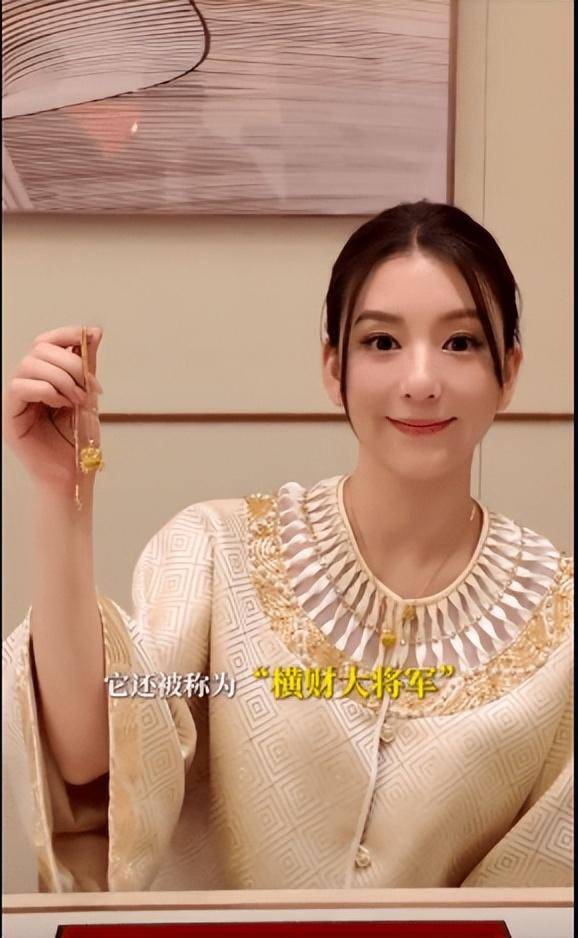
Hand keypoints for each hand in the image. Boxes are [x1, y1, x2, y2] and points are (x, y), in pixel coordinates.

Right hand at [3, 325, 102, 493]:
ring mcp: (16, 400)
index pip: (47, 341)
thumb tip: (94, 332)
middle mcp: (27, 385)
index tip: (90, 337)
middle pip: (39, 350)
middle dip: (71, 364)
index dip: (67, 333)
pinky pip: (19, 387)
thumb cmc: (80, 442)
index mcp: (44, 378)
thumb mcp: (88, 396)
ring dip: (61, 378)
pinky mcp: (10, 416)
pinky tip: (61, 405)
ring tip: (77, 400)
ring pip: (29, 364)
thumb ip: (87, 366)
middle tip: (88, 388)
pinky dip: (46, 390)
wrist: (75, 476)